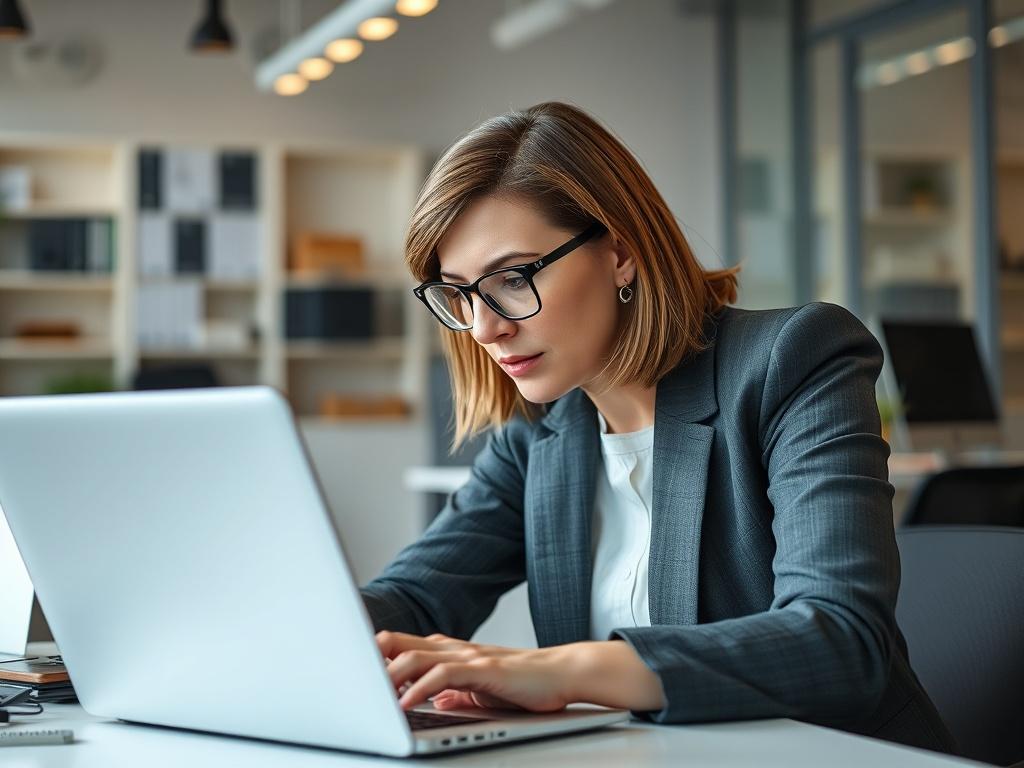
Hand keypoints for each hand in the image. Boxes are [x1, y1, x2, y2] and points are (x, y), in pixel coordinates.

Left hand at [375, 632, 666, 713]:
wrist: (563, 674)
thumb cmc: (524, 685)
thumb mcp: (480, 692)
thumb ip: (455, 693)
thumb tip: (431, 701)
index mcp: (452, 653)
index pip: (405, 647)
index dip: (376, 654)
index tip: (350, 667)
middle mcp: (456, 649)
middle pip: (402, 644)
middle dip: (371, 657)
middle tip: (346, 672)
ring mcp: (469, 657)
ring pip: (417, 657)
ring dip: (389, 674)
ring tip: (369, 692)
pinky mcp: (484, 669)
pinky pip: (445, 676)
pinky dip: (421, 688)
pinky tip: (406, 703)